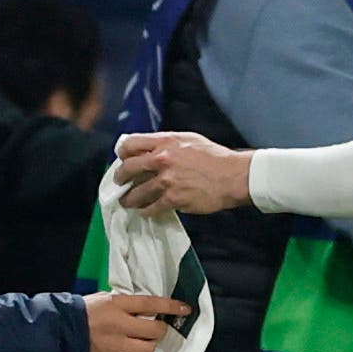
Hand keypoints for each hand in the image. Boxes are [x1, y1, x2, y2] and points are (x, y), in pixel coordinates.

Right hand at [81, 292, 193, 351]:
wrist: (61, 331)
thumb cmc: (83, 313)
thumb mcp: (105, 299)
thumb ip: (126, 305)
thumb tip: (149, 309)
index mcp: (117, 304)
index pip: (151, 304)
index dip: (171, 306)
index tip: (185, 309)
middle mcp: (119, 324)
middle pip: (154, 330)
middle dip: (161, 330)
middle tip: (158, 329)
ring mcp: (116, 345)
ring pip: (147, 349)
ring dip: (151, 346)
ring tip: (145, 342)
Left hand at [113, 131, 254, 217]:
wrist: (232, 176)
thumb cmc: (215, 158)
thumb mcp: (189, 140)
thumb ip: (167, 143)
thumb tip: (150, 150)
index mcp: (165, 142)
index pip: (130, 144)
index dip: (122, 153)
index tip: (122, 160)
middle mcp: (162, 159)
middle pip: (127, 169)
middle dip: (120, 178)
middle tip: (120, 183)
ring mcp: (166, 180)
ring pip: (135, 193)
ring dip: (129, 199)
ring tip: (128, 202)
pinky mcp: (173, 199)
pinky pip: (151, 208)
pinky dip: (146, 211)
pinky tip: (146, 212)